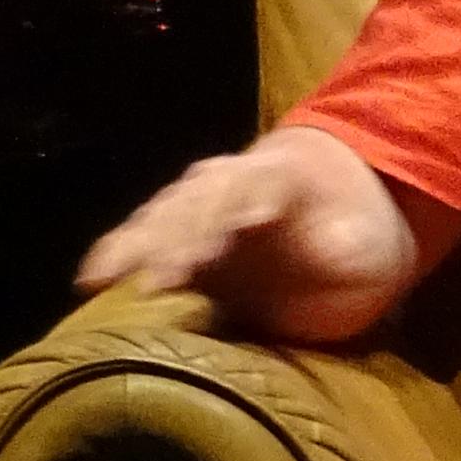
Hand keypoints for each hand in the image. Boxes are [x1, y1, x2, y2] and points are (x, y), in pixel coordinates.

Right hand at [75, 128, 427, 338]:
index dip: (235, 209)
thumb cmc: (353, 237)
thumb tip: (335, 246)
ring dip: (136, 251)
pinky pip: (135, 244)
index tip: (220, 242)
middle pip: (194, 204)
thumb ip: (350, 246)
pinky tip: (92, 284)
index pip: (252, 186)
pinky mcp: (171, 242)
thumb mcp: (369, 245)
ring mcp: (191, 207)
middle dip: (177, 239)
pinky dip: (114, 261)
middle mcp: (223, 182)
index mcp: (279, 176)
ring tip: (110, 284)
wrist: (330, 219)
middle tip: (160, 280)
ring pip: (157, 220)